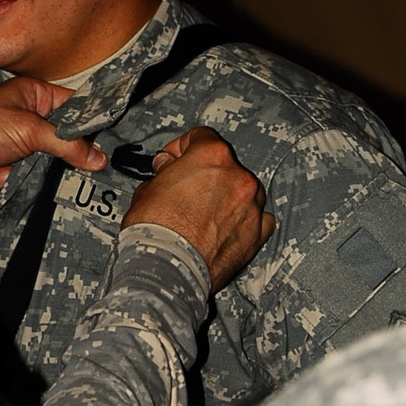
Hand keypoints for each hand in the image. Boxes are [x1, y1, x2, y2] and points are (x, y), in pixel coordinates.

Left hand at [0, 78, 106, 212]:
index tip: (118, 131)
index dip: (93, 117)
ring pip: (55, 164)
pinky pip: (39, 185)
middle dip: (81, 151)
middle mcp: (28, 122)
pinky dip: (45, 189)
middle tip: (109, 163)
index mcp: (31, 96)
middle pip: (66, 138)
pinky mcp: (14, 179)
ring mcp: (21, 152)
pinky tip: (65, 196)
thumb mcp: (28, 127)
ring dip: (63, 172)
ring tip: (91, 182)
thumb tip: (98, 157)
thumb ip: (66, 143)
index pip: (72, 104)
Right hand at [121, 126, 274, 290]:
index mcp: (212, 156)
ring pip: (243, 190)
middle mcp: (238, 176)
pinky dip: (242, 220)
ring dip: (226, 196)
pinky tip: (222, 229)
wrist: (168, 268)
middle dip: (204, 174)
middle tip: (183, 191)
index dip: (181, 148)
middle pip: (224, 164)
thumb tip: (168, 169)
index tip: (172, 161)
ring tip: (203, 215)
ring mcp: (252, 205)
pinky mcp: (258, 233)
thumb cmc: (155, 230)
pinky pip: (257, 218)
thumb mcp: (147, 189)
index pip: (201, 137)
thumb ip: (164, 173)